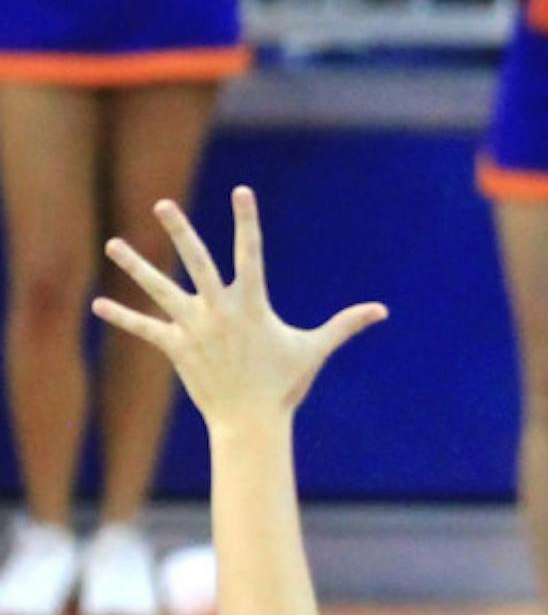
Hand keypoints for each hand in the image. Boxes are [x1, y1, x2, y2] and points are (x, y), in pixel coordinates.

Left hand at [93, 186, 387, 431]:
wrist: (249, 423)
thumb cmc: (284, 384)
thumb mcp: (315, 348)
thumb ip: (346, 324)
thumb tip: (382, 311)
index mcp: (252, 304)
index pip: (249, 252)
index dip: (246, 220)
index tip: (241, 191)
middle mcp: (219, 310)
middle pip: (196, 262)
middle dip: (179, 232)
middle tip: (161, 204)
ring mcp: (194, 329)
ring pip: (160, 290)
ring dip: (135, 267)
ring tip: (112, 243)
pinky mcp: (177, 349)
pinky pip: (145, 329)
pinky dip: (122, 317)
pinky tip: (97, 305)